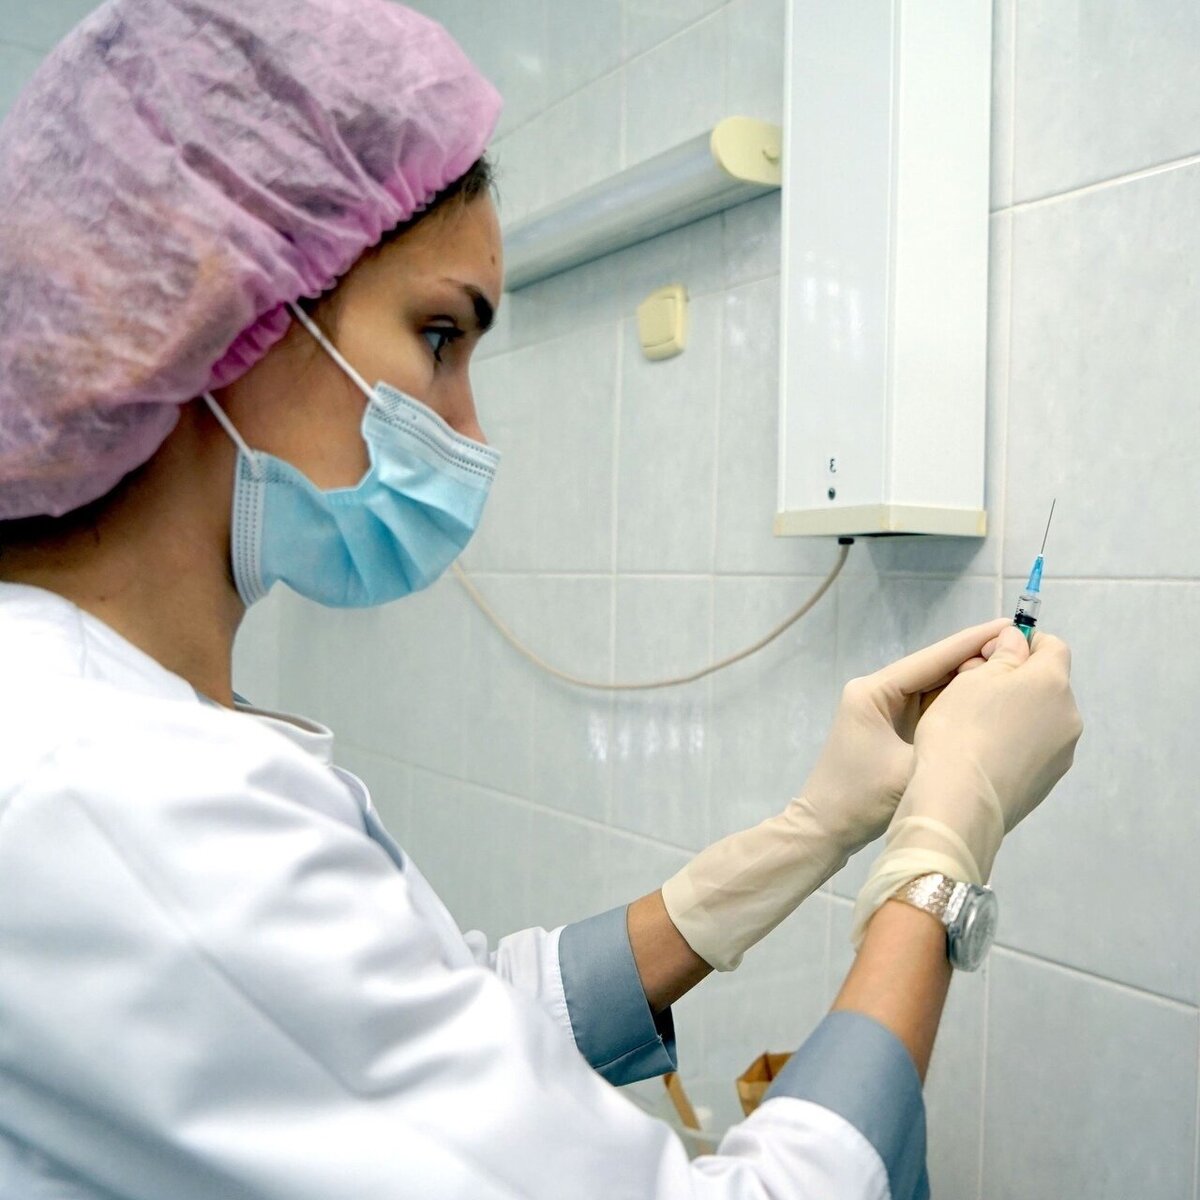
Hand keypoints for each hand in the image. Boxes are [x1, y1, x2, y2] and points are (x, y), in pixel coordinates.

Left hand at [660, 617, 1009, 971]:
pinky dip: (957, 704)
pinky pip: (930, 708)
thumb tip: (994, 710)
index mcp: (874, 691)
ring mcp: (883, 708)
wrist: (826, 830)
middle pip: (934, 668)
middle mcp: (877, 691)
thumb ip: (950, 738)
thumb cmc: (862, 801)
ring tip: (1015, 671)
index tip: (1012, 627)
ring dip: (969, 681)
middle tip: (1024, 650)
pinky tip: (990, 701)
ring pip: (935, 687)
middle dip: (976, 659)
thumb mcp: (912, 771)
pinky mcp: (891, 726)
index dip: (972, 642)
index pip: (931, 658)